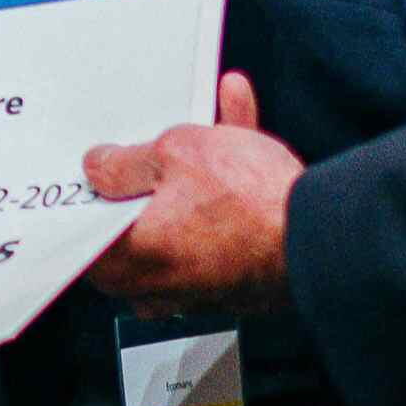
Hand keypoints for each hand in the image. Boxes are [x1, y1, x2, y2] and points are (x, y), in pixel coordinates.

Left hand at [83, 71, 301, 312]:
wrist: (321, 236)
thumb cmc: (250, 206)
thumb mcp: (175, 152)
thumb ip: (126, 162)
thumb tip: (100, 168)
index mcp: (132, 260)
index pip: (83, 237)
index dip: (88, 198)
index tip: (93, 172)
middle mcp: (160, 283)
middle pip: (135, 223)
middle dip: (148, 176)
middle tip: (152, 142)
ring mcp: (199, 283)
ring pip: (183, 216)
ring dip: (194, 170)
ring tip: (209, 122)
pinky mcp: (236, 273)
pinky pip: (218, 222)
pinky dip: (225, 184)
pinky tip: (237, 125)